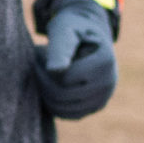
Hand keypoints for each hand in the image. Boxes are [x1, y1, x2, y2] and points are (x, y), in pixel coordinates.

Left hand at [31, 0, 116, 119]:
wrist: (87, 34)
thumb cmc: (73, 28)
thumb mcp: (65, 29)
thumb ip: (61, 48)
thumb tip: (56, 72)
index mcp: (105, 62)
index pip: (64, 78)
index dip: (45, 65)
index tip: (38, 50)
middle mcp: (108, 83)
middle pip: (61, 95)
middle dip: (42, 79)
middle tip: (35, 62)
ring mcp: (103, 98)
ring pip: (61, 108)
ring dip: (44, 91)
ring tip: (42, 71)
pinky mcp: (94, 107)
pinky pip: (67, 115)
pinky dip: (52, 102)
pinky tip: (49, 83)